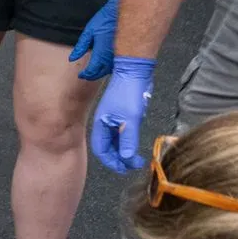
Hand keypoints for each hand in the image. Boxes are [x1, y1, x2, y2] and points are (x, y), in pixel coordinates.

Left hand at [70, 0, 119, 80]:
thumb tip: (72, 59)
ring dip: (101, 73)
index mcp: (100, 53)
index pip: (92, 70)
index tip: (81, 75)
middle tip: (86, 75)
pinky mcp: (124, 52)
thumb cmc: (105, 20)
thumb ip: (80, 47)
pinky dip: (109, 68)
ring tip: (94, 72)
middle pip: (100, 73)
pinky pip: (116, 65)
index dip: (85, 75)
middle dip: (92, 76)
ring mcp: (119, 55)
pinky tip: (105, 66)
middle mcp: (110, 57)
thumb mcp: (89, 31)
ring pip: (109, 70)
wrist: (122, 12)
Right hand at [91, 56, 155, 172]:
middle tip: (133, 165)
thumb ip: (128, 139)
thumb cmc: (129, 91)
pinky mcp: (123, 113)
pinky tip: (136, 141)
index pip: (101, 150)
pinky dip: (129, 139)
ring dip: (125, 150)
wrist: (135, 69)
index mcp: (101, 125)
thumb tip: (126, 157)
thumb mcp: (131, 118)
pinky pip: (123, 131)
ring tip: (136, 157)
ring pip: (117, 140)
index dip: (111, 162)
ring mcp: (114, 118)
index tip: (124, 169)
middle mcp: (105, 123)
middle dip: (119, 158)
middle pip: (109, 147)